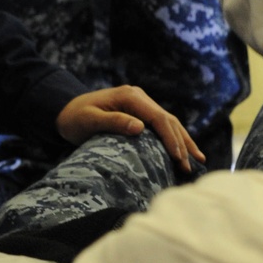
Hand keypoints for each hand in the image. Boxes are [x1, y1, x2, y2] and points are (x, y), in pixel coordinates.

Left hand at [55, 86, 204, 173]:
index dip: (171, 138)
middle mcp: (140, 97)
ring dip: (183, 141)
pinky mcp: (140, 113)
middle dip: (181, 143)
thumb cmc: (75, 117)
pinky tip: (184, 152)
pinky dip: (174, 139)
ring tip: (197, 160)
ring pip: (169, 122)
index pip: (159, 118)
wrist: (65, 110)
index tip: (178, 157)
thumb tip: (140, 127)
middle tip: (190, 166)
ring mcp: (141, 104)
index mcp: (131, 96)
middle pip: (168, 120)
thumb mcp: (90, 120)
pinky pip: (161, 126)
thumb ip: (114, 121)